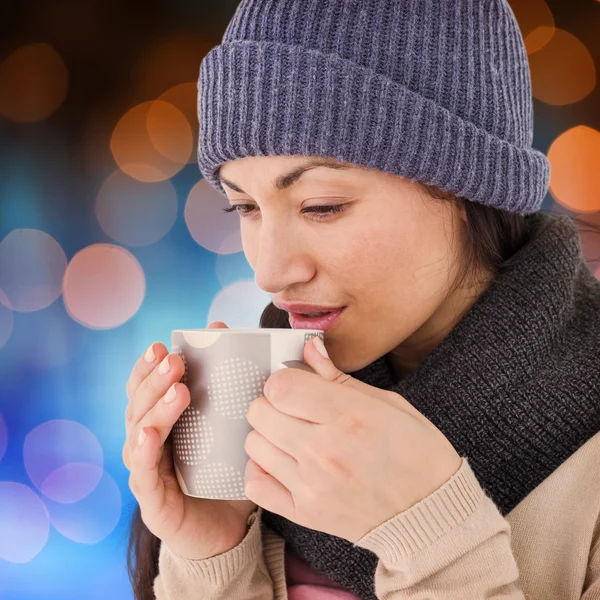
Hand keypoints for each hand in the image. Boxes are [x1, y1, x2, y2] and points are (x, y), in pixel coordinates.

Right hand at [123, 321, 257, 559]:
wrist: (227, 530)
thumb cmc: (224, 472)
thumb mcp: (227, 426)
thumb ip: (224, 383)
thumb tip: (225, 330)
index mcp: (160, 425)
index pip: (144, 390)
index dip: (148, 368)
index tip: (162, 346)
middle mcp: (146, 445)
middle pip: (139, 407)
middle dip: (155, 381)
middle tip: (175, 361)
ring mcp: (146, 473)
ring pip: (140, 435)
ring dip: (156, 409)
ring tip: (178, 391)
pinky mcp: (153, 503)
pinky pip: (144, 475)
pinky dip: (145, 454)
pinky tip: (149, 435)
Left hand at [243, 336, 461, 542]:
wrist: (432, 514)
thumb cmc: (417, 453)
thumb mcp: (389, 404)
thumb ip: (339, 376)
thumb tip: (308, 347)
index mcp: (350, 416)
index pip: (280, 386)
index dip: (283, 379)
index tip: (297, 385)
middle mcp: (325, 451)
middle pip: (259, 412)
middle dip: (271, 403)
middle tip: (294, 409)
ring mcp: (312, 486)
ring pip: (254, 444)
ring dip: (268, 435)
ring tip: (293, 437)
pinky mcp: (305, 513)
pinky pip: (256, 485)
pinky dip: (263, 470)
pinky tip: (284, 464)